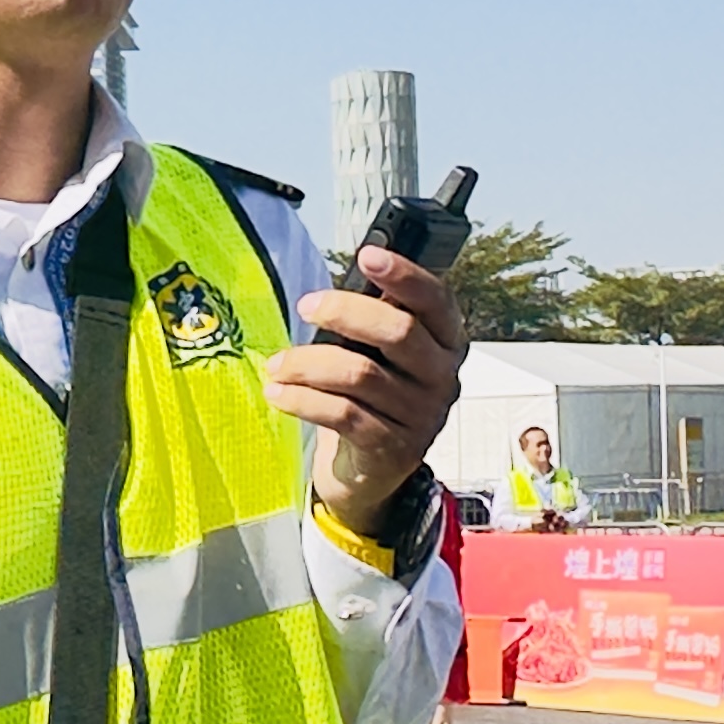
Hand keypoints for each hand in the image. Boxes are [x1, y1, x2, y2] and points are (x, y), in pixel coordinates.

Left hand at [271, 249, 463, 539]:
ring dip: (308, 363)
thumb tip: (331, 291)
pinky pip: (343, 414)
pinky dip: (303, 399)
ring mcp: (422, 415)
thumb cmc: (372, 395)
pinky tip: (278, 391)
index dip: (405, 275)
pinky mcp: (393, 448)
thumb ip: (371, 321)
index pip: (436, 300)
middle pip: (400, 332)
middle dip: (346, 312)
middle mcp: (442, 376)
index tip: (369, 255)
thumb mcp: (379, 353)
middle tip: (306, 307)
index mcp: (446, 341)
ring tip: (277, 364)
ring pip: (361, 375)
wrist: (370, 468)